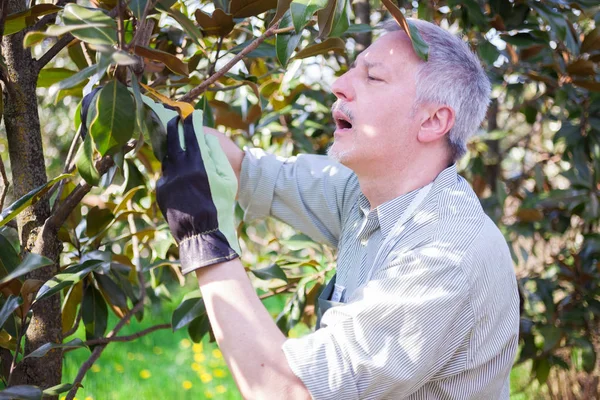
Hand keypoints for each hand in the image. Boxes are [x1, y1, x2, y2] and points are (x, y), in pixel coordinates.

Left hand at [156, 110, 240, 273]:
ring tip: (174, 144)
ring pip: (166, 158)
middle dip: (174, 127)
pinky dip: (171, 172)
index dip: (191, 122)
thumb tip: (205, 140)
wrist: (203, 234)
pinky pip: (165, 176)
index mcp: (198, 164)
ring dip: (171, 150)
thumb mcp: (226, 180)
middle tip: (176, 119)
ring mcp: (167, 180)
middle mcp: (179, 170)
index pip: (191, 135)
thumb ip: (216, 157)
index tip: (191, 114)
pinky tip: (177, 174)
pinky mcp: (161, 191)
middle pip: (172, 141)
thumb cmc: (221, 206)